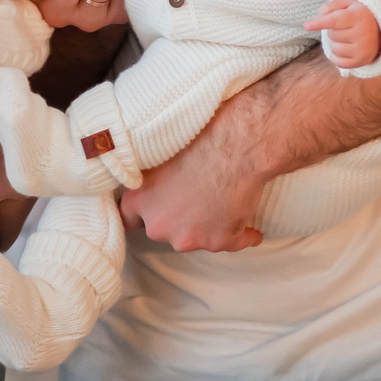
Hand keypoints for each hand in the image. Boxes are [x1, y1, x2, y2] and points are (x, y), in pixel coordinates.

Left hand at [120, 91, 267, 253]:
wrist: (235, 145)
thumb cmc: (198, 138)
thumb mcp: (159, 153)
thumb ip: (149, 176)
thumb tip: (154, 180)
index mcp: (139, 201)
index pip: (129, 219)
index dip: (145, 212)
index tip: (156, 205)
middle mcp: (158, 225)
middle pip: (163, 229)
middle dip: (177, 218)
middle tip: (197, 196)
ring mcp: (188, 238)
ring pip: (197, 238)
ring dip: (209, 226)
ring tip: (226, 201)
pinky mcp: (219, 242)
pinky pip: (232, 242)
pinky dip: (242, 235)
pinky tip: (252, 227)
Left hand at [304, 0, 380, 70]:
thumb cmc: (359, 14)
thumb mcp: (348, 3)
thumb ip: (330, 6)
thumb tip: (318, 18)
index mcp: (359, 16)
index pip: (335, 20)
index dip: (319, 23)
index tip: (306, 25)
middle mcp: (363, 34)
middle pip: (332, 34)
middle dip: (332, 30)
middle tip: (345, 26)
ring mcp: (363, 49)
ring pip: (334, 48)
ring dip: (334, 42)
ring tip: (346, 36)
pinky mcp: (361, 61)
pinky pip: (337, 61)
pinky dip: (335, 55)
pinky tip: (345, 47)